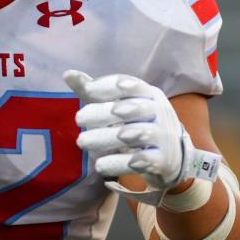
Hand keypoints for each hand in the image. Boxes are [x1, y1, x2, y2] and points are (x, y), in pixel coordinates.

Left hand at [64, 71, 219, 204]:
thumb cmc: (136, 124)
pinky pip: (140, 160)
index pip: (128, 84)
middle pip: (129, 109)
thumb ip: (94, 91)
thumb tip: (67, 74)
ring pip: (133, 134)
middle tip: (78, 118)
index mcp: (148, 93)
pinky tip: (100, 165)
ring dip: (104, 138)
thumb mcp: (119, 105)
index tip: (87, 91)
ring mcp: (164, 136)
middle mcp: (159, 111)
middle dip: (101, 113)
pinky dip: (118, 163)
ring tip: (82, 141)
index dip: (107, 86)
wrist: (172, 157)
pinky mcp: (163, 160)